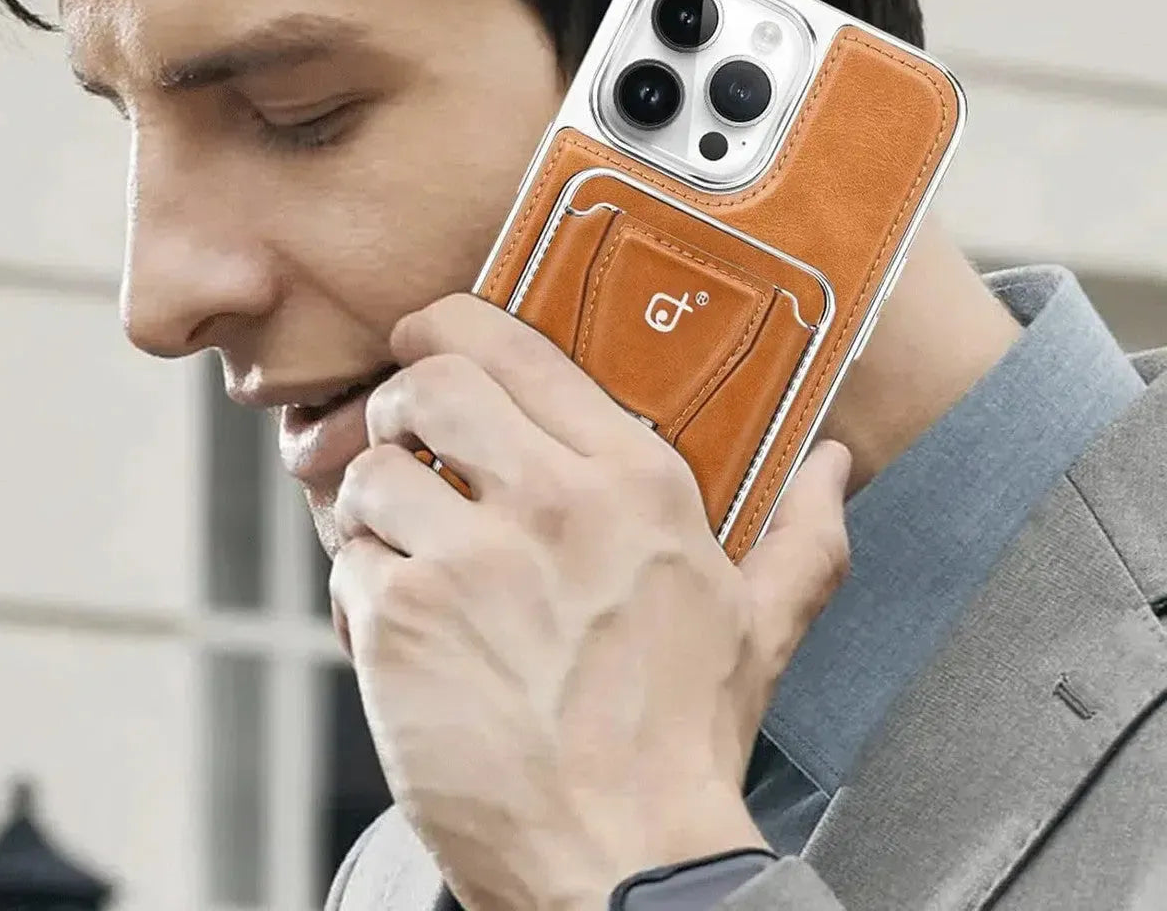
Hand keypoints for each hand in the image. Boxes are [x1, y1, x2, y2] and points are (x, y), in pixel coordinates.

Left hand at [329, 293, 851, 910]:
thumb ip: (803, 533)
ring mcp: (468, 563)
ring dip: (375, 500)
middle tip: (409, 435)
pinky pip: (349, 560)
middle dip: (402, 399)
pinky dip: (360, 580)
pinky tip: (398, 618)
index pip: (515, 346)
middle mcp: (548, 503)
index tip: (432, 336)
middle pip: (427, 382)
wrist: (626, 858)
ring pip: (371, 471)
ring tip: (405, 540)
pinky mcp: (403, 626)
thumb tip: (834, 464)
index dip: (452, 325)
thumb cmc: (685, 738)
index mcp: (633, 481)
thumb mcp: (763, 625)